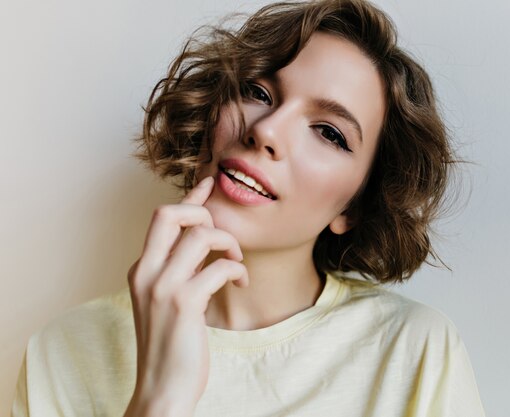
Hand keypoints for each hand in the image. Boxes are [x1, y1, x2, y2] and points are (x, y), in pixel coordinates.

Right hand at [124, 176, 248, 416]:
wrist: (162, 388)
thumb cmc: (170, 346)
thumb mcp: (166, 301)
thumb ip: (177, 271)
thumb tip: (200, 245)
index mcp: (141, 270)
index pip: (161, 219)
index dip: (188, 198)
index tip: (208, 183)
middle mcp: (146, 272)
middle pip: (169, 213)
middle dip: (202, 212)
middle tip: (222, 237)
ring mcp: (162, 287)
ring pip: (201, 235)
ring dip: (229, 243)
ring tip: (237, 262)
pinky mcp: (184, 304)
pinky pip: (220, 267)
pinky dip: (237, 270)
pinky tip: (240, 283)